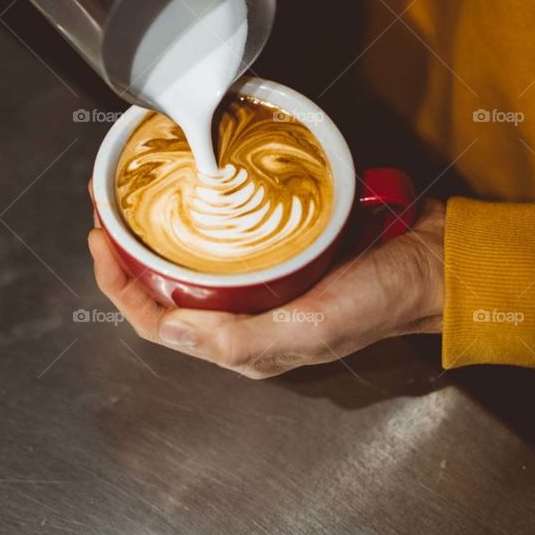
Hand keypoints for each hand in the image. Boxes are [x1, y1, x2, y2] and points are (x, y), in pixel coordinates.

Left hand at [89, 201, 444, 377]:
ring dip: (155, 232)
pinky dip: (199, 214)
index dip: (117, 285)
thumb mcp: (314, 327)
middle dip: (125, 252)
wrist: (435, 264)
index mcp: (243, 345)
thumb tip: (173, 326)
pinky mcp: (280, 248)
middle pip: (164, 289)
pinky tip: (191, 188)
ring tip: (132, 197)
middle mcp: (244, 316)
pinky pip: (225, 234)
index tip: (100, 239)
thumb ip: (244, 339)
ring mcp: (261, 281)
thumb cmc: (384, 300)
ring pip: (189, 261)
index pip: (157, 322)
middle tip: (105, 208)